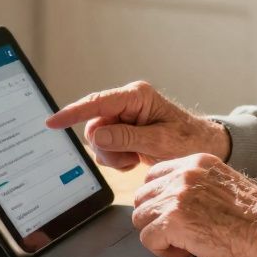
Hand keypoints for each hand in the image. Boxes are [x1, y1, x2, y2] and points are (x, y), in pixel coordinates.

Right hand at [46, 81, 229, 170]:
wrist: (204, 147)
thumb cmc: (189, 140)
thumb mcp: (161, 141)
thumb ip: (128, 137)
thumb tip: (98, 135)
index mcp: (136, 96)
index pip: (97, 103)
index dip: (72, 113)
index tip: (52, 122)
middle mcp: (126, 103)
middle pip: (94, 126)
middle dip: (107, 148)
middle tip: (129, 159)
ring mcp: (124, 117)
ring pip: (97, 140)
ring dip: (112, 156)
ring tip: (135, 159)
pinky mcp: (123, 131)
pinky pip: (105, 148)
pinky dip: (116, 159)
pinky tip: (134, 160)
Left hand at [132, 153, 256, 256]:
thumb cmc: (255, 218)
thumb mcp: (222, 187)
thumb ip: (195, 188)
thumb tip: (169, 204)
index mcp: (197, 162)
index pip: (153, 175)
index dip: (158, 200)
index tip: (172, 215)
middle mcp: (184, 173)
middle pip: (142, 197)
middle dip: (155, 218)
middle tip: (180, 232)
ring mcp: (177, 195)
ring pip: (140, 218)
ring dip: (159, 235)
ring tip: (186, 242)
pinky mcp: (173, 219)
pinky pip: (148, 238)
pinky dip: (164, 251)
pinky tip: (189, 250)